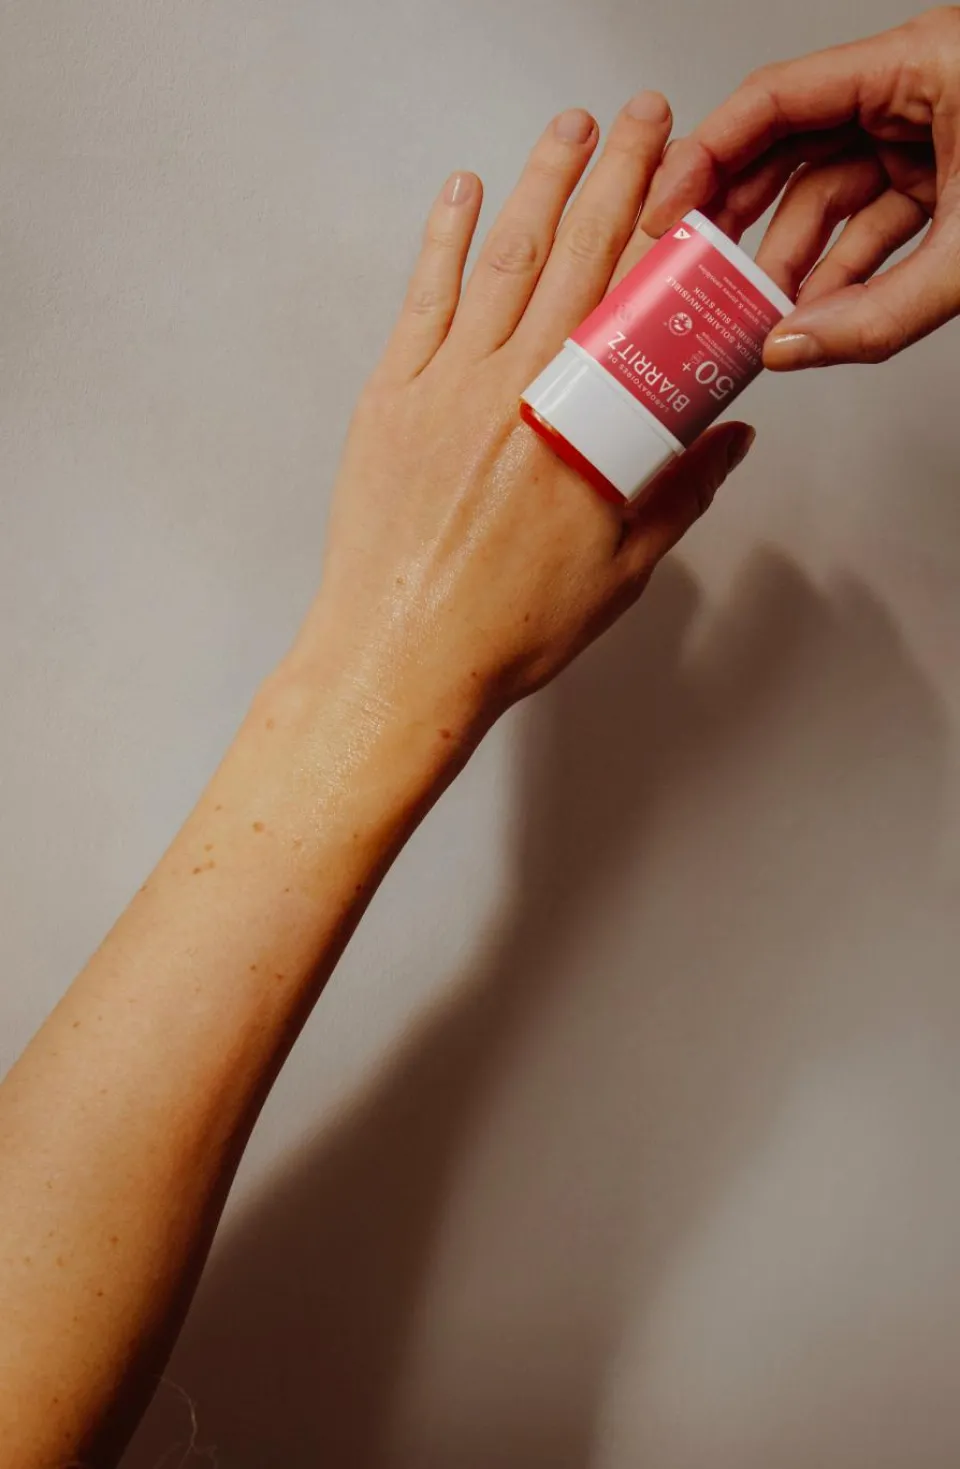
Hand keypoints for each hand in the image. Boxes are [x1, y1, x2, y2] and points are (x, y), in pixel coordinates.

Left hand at [293, 95, 753, 755]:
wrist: (402, 658)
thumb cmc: (505, 628)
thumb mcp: (623, 570)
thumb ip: (681, 492)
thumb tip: (727, 438)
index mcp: (581, 429)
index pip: (636, 306)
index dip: (665, 233)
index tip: (689, 184)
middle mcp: (516, 391)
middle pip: (577, 259)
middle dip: (617, 177)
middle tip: (643, 123)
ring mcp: (447, 387)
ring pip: (503, 261)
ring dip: (541, 186)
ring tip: (569, 132)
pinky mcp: (390, 400)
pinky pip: (421, 300)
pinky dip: (443, 240)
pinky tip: (462, 195)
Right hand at [640, 7, 959, 368]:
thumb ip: (879, 313)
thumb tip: (794, 348)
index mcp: (918, 63)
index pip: (776, 100)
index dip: (707, 157)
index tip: (665, 212)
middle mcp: (915, 90)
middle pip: (794, 147)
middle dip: (746, 221)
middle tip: (696, 277)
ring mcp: (932, 134)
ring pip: (834, 194)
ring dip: (798, 262)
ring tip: (757, 318)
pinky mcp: (951, 176)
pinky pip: (878, 222)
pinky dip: (848, 271)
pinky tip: (816, 314)